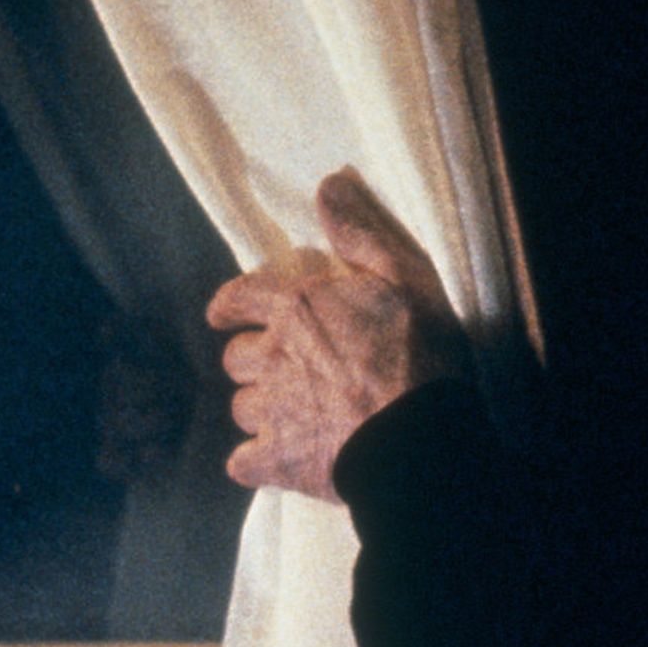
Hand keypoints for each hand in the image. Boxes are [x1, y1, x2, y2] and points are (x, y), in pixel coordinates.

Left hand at [207, 169, 468, 500]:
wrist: (421, 437)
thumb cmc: (421, 354)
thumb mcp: (407, 276)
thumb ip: (362, 232)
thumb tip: (329, 185)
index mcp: (296, 307)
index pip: (238, 297)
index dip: (230, 306)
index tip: (226, 314)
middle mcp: (272, 356)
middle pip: (237, 358)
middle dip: (254, 360)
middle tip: (284, 367)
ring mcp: (272, 413)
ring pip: (242, 407)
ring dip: (261, 407)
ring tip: (291, 414)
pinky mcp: (278, 462)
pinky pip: (243, 462)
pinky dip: (255, 459)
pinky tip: (276, 459)